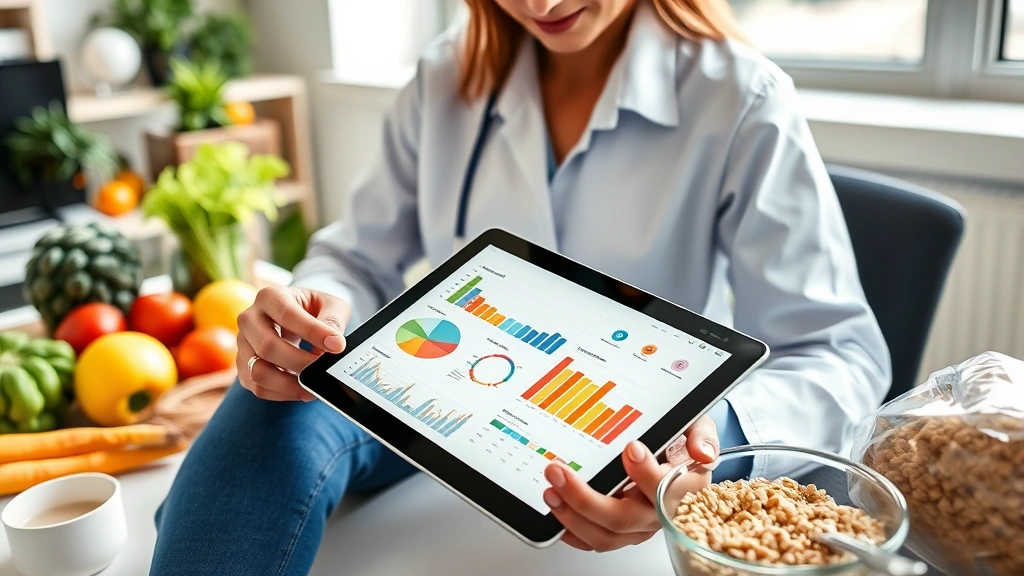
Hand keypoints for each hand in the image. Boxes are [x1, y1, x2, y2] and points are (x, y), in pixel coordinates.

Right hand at [236, 287, 349, 400]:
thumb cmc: (315, 310)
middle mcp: (249, 318)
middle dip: (300, 363)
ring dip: (288, 384)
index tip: (337, 346)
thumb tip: (334, 344)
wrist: (298, 318)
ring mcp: (242, 344)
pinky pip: (258, 387)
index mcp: (270, 296)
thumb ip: (333, 321)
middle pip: (266, 346)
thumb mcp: (331, 306)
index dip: (312, 332)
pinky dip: (281, 394)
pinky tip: (301, 391)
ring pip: (257, 371)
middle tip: (323, 371)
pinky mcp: (243, 366)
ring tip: (312, 387)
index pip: (287, 315)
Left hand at [543, 415, 718, 551]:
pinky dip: (572, 531)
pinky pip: (595, 540)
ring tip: (551, 491)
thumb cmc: (684, 439)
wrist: (680, 452)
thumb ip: (702, 435)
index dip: (646, 474)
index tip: (630, 448)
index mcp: (683, 488)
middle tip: (560, 473)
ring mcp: (638, 525)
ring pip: (605, 535)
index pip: (666, 490)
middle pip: (624, 518)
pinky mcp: (620, 530)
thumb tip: (702, 452)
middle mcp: (659, 512)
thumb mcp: (698, 426)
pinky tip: (557, 513)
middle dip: (586, 499)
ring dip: (572, 516)